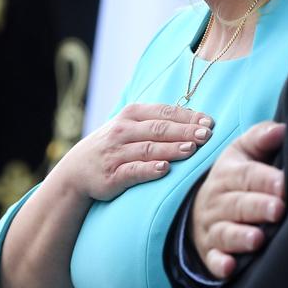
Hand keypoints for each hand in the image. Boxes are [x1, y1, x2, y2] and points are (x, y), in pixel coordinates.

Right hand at [57, 103, 213, 201]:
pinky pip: (132, 171)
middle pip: (159, 129)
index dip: (188, 116)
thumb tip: (196, 119)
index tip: (209, 122)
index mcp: (131, 114)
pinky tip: (164, 169)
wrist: (77, 170)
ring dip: (171, 149)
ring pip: (148, 149)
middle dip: (185, 131)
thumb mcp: (130, 126)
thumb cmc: (114, 145)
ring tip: (191, 149)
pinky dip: (149, 169)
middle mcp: (123, 130)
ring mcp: (116, 152)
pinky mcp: (112, 175)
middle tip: (206, 135)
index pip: (164, 112)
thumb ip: (157, 121)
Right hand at [191, 120, 285, 278]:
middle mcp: (218, 201)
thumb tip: (282, 129)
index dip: (265, 180)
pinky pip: (213, 260)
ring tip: (258, 240)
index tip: (284, 185)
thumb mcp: (243, 152)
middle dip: (257, 207)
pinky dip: (220, 264)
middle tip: (278, 209)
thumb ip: (261, 137)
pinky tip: (230, 268)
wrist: (202, 209)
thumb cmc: (235, 178)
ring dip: (241, 237)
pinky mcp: (211, 253)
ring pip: (225, 232)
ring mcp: (213, 228)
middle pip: (237, 204)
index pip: (247, 175)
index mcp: (228, 174)